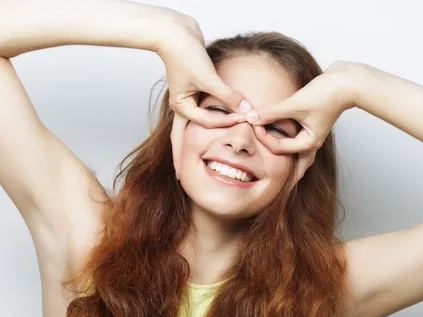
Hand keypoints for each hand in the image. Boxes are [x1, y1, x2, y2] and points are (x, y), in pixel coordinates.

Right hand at [156, 13, 250, 179]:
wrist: (175, 31)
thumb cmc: (185, 53)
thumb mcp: (208, 77)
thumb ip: (228, 95)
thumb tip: (247, 110)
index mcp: (182, 106)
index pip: (208, 124)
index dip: (227, 125)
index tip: (240, 129)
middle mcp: (183, 105)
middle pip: (184, 138)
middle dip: (182, 158)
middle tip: (180, 179)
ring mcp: (188, 98)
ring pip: (195, 126)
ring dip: (196, 142)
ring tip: (194, 162)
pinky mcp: (196, 90)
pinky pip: (205, 110)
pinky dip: (211, 119)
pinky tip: (216, 128)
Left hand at [245, 61, 359, 184]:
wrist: (347, 81)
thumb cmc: (326, 94)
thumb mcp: (295, 104)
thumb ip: (272, 112)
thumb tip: (251, 118)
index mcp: (308, 143)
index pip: (278, 148)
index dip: (263, 137)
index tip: (252, 122)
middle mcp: (311, 143)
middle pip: (294, 167)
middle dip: (282, 176)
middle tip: (269, 187)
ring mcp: (312, 136)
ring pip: (296, 156)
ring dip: (286, 162)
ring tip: (275, 173)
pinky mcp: (311, 126)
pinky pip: (297, 142)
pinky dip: (287, 143)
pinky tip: (280, 141)